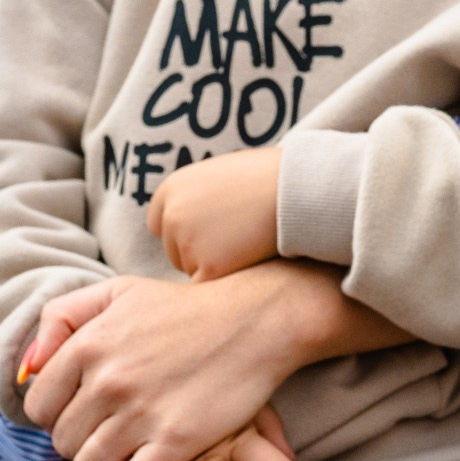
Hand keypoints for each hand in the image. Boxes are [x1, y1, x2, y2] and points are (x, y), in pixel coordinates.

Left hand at [20, 263, 363, 460]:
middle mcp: (108, 380)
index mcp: (88, 344)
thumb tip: (27, 369)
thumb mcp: (116, 293)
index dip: (54, 419)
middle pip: (63, 441)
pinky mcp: (176, 441)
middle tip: (99, 445)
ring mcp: (141, 413)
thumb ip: (61, 318)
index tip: (76, 421)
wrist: (255, 321)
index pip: (39, 406)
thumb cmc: (184, 308)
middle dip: (76, 447)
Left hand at [145, 147, 283, 280]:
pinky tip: (247, 262)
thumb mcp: (224, 174)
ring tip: (247, 245)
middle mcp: (173, 215)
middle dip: (199, 252)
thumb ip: (201, 195)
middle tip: (235, 240)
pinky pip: (208, 286)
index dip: (184, 232)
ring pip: (192, 269)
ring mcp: (187, 242)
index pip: (161, 224)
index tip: (208, 233)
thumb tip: (198, 220)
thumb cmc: (271, 179)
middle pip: (174, 251)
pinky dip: (226, 281)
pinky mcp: (208, 266)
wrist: (298, 190)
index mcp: (173, 187)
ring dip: (215, 266)